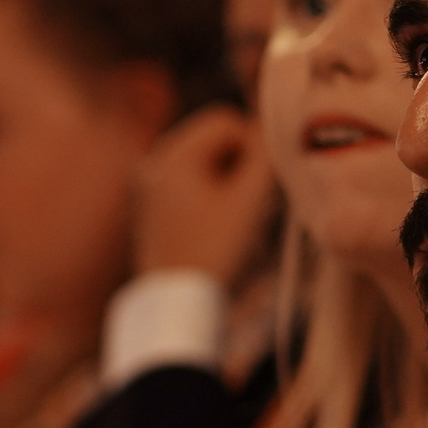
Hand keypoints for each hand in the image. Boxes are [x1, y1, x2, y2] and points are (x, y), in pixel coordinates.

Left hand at [132, 104, 278, 281]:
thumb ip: (266, 155)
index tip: (264, 183)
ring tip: (242, 217)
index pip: (225, 121)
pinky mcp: (154, 211)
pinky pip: (193, 186)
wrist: (177, 307)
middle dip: (242, 163)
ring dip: (232, 181)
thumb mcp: (249, 200)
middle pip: (214, 141)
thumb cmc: (215, 251)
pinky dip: (215, 197)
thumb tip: (278, 126)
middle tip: (257, 201)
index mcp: (170, 154)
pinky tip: (224, 227)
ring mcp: (149, 188)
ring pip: (206, 164)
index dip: (254, 145)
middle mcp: (153, 163)